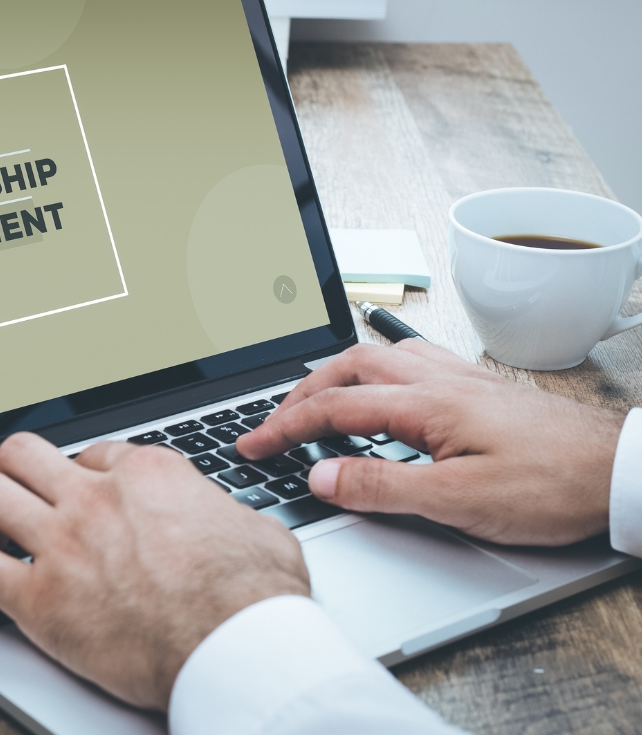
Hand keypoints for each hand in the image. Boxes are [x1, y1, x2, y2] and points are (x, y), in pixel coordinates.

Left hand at [0, 433, 309, 710]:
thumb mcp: (256, 530)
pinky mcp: (39, 601)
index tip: (79, 494)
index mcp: (147, 475)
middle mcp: (96, 499)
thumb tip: (229, 522)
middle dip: (13, 472)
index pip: (90, 453)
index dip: (80, 473)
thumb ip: (226, 514)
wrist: (238, 650)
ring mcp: (62, 545)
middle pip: (22, 454)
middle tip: (15, 497)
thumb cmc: (255, 599)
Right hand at [238, 340, 626, 545]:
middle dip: (300, 392)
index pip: (333, 408)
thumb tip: (320, 476)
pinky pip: (414, 362)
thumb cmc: (553, 485)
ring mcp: (462, 379)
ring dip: (337, 375)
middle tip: (275, 422)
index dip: (284, 427)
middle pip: (348, 367)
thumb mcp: (459, 500)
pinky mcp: (481, 388)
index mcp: (426, 404)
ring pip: (380, 357)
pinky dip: (379, 372)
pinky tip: (387, 391)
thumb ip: (383, 486)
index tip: (252, 445)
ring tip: (317, 400)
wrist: (622, 469)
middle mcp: (439, 380)